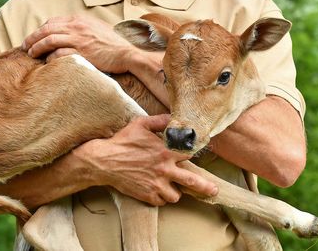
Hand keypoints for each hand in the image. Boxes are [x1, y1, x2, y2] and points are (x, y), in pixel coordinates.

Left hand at [22, 15, 134, 72]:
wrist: (127, 53)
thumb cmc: (113, 44)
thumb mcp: (97, 28)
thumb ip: (82, 27)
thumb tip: (68, 31)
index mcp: (80, 19)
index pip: (53, 21)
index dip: (40, 30)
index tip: (35, 37)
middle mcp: (78, 27)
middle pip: (47, 29)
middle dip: (32, 38)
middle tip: (25, 46)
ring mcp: (79, 39)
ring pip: (49, 40)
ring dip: (37, 47)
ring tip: (31, 54)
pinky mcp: (82, 53)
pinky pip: (59, 54)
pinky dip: (50, 58)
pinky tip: (47, 62)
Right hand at [72, 115, 217, 205]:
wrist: (103, 162)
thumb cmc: (123, 141)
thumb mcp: (141, 124)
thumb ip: (160, 120)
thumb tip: (174, 116)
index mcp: (165, 151)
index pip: (190, 154)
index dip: (195, 153)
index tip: (199, 154)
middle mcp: (164, 170)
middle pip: (192, 181)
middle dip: (206, 187)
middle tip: (213, 190)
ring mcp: (156, 185)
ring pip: (176, 195)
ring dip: (175, 191)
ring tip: (171, 185)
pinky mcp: (147, 196)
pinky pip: (161, 201)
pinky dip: (161, 197)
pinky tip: (156, 189)